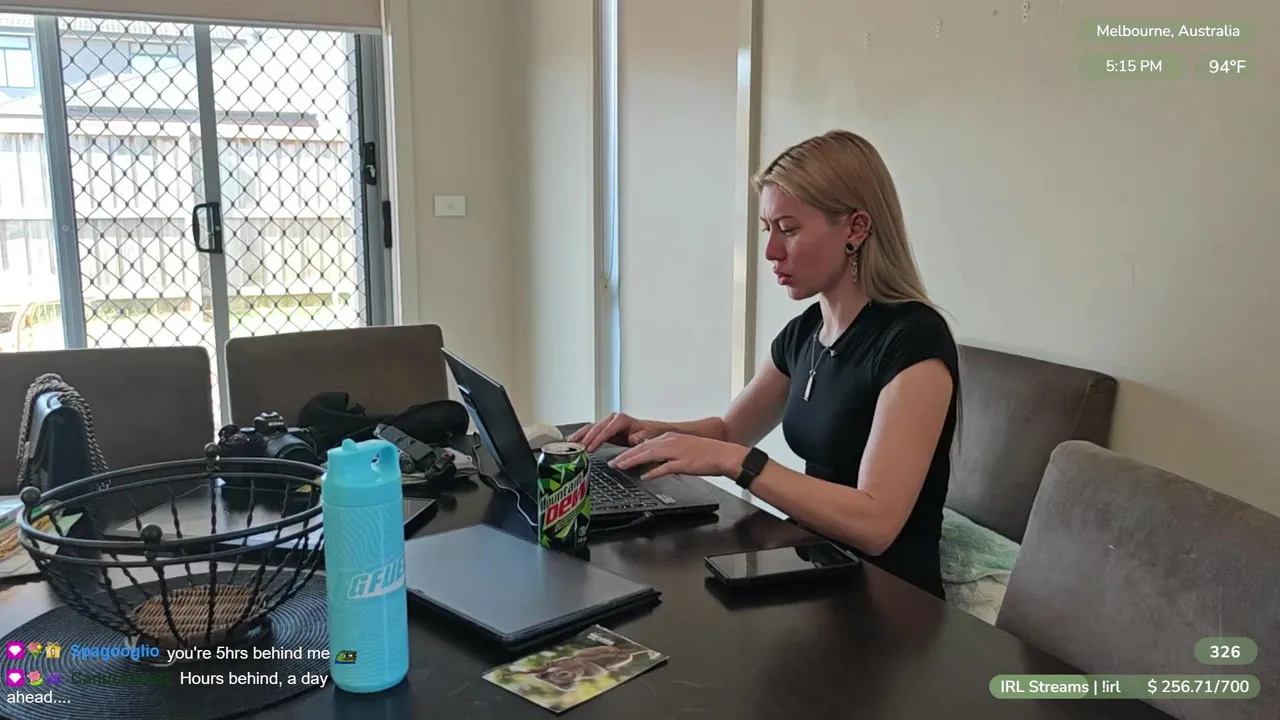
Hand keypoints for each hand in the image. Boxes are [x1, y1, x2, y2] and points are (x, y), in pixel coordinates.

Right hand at [568, 412, 657, 451]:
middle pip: (596, 428)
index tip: (590, 448)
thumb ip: (639, 438)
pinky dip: (581, 435)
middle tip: (578, 448)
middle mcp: (613, 419)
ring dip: (580, 435)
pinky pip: (590, 431)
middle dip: (586, 438)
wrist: (649, 432)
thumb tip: (633, 438)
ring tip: (569, 443)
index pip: (606, 430)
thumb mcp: (646, 436)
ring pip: (590, 428)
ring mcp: (607, 422)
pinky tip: (573, 441)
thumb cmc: (648, 434)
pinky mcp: (604, 429)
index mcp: (622, 419)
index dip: (597, 439)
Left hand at [608, 432, 747, 480]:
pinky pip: (665, 467)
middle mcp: (671, 442)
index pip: (644, 444)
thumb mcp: (681, 450)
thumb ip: (665, 456)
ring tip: (620, 467)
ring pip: (649, 454)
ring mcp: (677, 452)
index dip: (629, 451)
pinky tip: (645, 476)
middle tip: (612, 462)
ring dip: (633, 461)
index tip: (618, 457)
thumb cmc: (706, 454)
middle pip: (642, 448)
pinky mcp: (684, 463)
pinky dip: (653, 471)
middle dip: (625, 455)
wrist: (725, 455)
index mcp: (669, 438)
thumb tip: (650, 465)